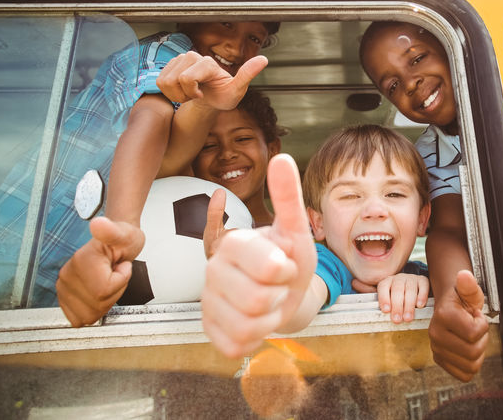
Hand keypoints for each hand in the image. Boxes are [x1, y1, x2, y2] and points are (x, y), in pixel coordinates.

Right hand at [56, 217, 144, 326]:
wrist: (115, 242)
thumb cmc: (122, 239)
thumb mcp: (124, 234)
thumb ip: (111, 231)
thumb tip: (99, 224)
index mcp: (80, 260)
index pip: (104, 290)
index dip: (121, 280)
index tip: (120, 265)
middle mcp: (67, 275)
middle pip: (97, 305)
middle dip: (114, 293)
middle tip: (114, 274)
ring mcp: (63, 288)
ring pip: (89, 315)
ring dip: (104, 303)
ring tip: (106, 282)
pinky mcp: (64, 298)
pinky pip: (78, 318)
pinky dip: (91, 311)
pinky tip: (97, 294)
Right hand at [156, 51, 267, 108]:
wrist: (211, 100)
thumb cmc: (223, 96)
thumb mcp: (237, 90)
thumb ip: (248, 74)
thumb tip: (264, 59)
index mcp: (208, 62)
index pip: (187, 78)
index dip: (192, 93)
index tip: (202, 95)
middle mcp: (192, 56)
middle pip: (175, 80)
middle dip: (184, 94)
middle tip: (196, 96)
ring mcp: (179, 59)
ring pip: (165, 81)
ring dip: (176, 94)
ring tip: (190, 93)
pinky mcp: (170, 65)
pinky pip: (159, 81)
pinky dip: (169, 92)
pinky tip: (182, 91)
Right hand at [202, 154, 315, 358]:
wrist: (283, 293)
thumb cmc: (289, 259)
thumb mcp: (295, 230)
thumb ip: (288, 196)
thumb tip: (282, 157)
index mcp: (232, 243)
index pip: (270, 268)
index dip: (287, 272)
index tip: (285, 265)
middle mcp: (212, 270)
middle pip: (258, 301)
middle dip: (279, 297)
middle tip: (277, 287)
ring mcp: (207, 301)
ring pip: (247, 327)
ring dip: (269, 319)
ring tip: (269, 304)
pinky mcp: (209, 329)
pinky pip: (236, 346)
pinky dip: (255, 340)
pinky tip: (256, 322)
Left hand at [376, 273, 428, 323]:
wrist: (416, 289)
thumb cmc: (401, 297)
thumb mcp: (391, 300)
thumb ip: (388, 307)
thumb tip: (387, 316)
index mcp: (388, 281)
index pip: (383, 287)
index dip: (384, 298)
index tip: (386, 310)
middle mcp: (399, 278)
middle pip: (397, 290)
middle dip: (397, 306)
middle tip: (397, 319)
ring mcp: (411, 278)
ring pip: (410, 290)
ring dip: (409, 305)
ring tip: (408, 318)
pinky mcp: (423, 280)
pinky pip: (423, 287)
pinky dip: (422, 296)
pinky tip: (420, 305)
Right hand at [428, 269, 488, 381]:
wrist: (449, 307)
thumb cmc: (462, 299)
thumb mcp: (469, 291)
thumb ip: (469, 285)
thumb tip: (464, 275)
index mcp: (443, 316)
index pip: (474, 333)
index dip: (482, 324)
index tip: (475, 315)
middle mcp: (436, 334)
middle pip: (473, 352)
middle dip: (481, 340)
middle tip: (475, 327)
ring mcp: (436, 349)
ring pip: (471, 366)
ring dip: (477, 352)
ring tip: (472, 337)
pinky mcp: (440, 360)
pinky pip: (464, 375)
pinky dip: (471, 365)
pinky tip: (468, 348)